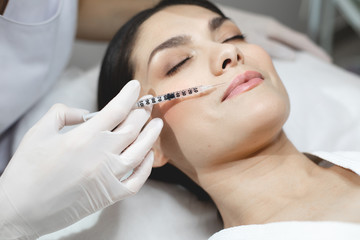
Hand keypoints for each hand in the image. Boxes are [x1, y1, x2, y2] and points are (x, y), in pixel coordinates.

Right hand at [0, 80, 162, 238]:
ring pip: (140, 151)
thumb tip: (83, 112)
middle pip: (132, 128)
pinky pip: (137, 180)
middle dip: (141, 113)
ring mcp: (108, 177)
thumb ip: (62, 113)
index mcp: (84, 136)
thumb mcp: (39, 132)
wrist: (21, 210)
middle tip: (146, 106)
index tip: (135, 86)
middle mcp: (101, 155)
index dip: (129, 95)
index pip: (116, 109)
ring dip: (151, 135)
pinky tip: (149, 155)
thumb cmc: (27, 170)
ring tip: (157, 124)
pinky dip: (147, 167)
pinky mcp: (110, 196)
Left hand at [218, 4, 330, 61]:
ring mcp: (265, 32)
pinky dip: (284, 53)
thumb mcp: (256, 39)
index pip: (300, 41)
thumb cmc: (234, 30)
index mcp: (274, 29)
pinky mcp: (258, 37)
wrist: (217, 22)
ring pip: (287, 44)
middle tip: (321, 65)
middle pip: (296, 42)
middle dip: (310, 53)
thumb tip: (294, 56)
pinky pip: (277, 46)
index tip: (326, 61)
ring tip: (306, 66)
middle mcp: (272, 29)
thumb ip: (273, 48)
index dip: (314, 51)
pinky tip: (283, 62)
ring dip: (298, 53)